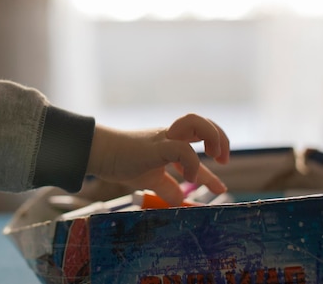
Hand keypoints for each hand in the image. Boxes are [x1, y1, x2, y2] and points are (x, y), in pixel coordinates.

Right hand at [86, 113, 229, 205]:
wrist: (100, 153)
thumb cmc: (121, 162)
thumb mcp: (150, 179)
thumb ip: (166, 187)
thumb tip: (179, 200)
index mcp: (171, 142)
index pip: (199, 146)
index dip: (212, 168)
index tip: (219, 188)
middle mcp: (171, 135)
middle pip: (203, 122)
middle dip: (220, 138)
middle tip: (221, 161)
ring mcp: (164, 138)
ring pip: (196, 122)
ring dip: (212, 137)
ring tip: (212, 157)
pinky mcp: (157, 146)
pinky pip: (182, 149)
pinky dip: (191, 164)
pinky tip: (188, 178)